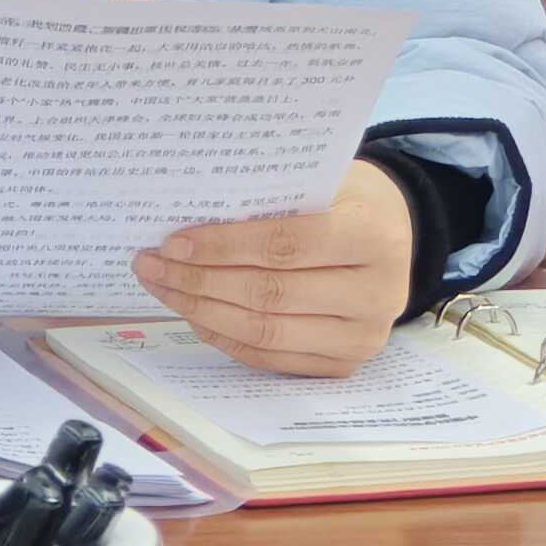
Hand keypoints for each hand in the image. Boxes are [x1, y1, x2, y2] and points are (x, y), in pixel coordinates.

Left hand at [134, 160, 415, 376]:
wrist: (394, 234)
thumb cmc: (348, 198)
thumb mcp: (323, 180)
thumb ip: (271, 199)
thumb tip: (191, 217)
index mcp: (372, 237)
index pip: (285, 246)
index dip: (224, 246)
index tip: (174, 242)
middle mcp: (376, 295)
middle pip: (270, 295)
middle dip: (200, 281)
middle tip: (151, 265)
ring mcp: (362, 339)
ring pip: (266, 332)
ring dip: (203, 312)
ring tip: (162, 288)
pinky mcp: (344, 365)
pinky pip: (271, 357)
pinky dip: (226, 337)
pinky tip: (194, 314)